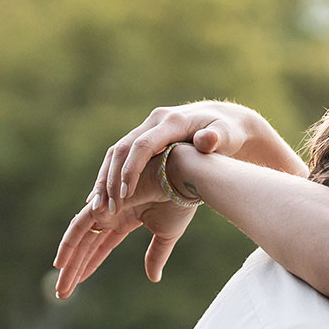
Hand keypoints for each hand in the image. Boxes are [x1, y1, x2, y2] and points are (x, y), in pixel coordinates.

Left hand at [52, 172, 201, 298]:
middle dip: (73, 269)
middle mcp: (111, 214)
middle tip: (61, 293)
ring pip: (79, 238)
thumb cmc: (179, 201)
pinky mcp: (104, 203)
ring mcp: (106, 208)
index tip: (76, 283)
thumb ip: (156, 256)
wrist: (184, 179)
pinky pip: (80, 225)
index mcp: (124, 220)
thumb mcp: (166, 235)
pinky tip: (62, 262)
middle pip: (86, 246)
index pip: (100, 247)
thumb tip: (153, 278)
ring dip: (68, 260)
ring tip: (58, 283)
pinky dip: (70, 242)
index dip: (89, 265)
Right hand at [90, 101, 300, 212]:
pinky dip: (110, 176)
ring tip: (99, 207)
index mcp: (172, 122)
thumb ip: (217, 138)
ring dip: (105, 179)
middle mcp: (154, 122)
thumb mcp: (227, 135)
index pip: (143, 145)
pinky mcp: (144, 137)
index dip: (132, 169)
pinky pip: (121, 157)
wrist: (224, 120)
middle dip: (111, 178)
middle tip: (108, 207)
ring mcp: (147, 128)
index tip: (125, 194)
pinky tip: (104, 197)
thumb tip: (207, 140)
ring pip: (116, 153)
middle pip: (122, 149)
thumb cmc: (229, 132)